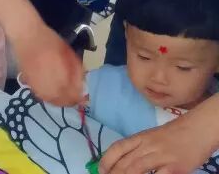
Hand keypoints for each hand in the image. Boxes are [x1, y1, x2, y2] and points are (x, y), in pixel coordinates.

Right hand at [12, 23, 83, 105]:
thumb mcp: (71, 56)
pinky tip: (52, 88)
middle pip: (63, 103)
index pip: (74, 98)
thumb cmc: (52, 44)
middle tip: (74, 92)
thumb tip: (82, 88)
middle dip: (70, 99)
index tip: (84, 94)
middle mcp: (50, 90)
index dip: (80, 98)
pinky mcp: (30, 86)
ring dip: (60, 99)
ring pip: (52, 101)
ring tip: (63, 90)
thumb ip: (78, 74)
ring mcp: (38, 89)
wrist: (27, 38)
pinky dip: (50, 95)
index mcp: (62, 82)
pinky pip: (42, 96)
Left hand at [99, 110, 214, 173]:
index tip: (101, 170)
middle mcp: (148, 146)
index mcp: (140, 137)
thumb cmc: (173, 135)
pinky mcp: (176, 167)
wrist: (197, 129)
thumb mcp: (151, 137)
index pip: (117, 148)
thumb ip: (137, 148)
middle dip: (114, 173)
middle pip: (125, 161)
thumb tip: (120, 161)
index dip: (106, 160)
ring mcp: (162, 156)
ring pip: (137, 168)